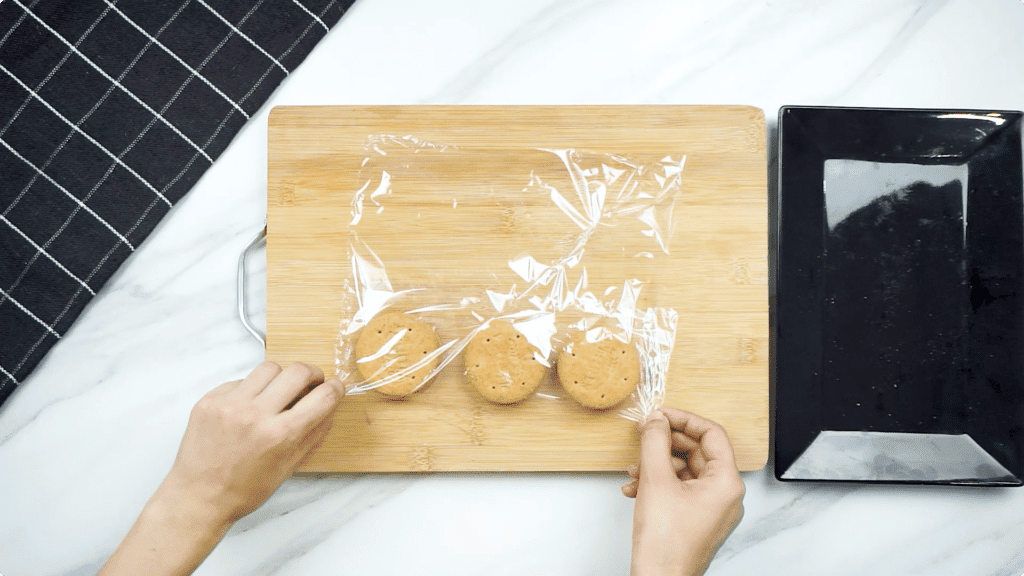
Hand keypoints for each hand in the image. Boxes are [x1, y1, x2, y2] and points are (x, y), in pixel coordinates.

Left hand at [162, 361, 344, 523]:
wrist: (198, 497)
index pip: (323, 396)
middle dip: (312, 374)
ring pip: (269, 368)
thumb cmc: (243, 490)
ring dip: (280, 378)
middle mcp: (256, 415)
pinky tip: (247, 408)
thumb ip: (313, 434)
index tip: (334, 387)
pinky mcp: (210, 400)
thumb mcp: (288, 467)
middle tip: (310, 383)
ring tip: (277, 393)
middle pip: (298, 371)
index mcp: (280, 435)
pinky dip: (250, 390)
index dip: (336, 388)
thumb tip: (329, 408)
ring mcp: (230, 405)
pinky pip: (240, 381)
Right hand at [623, 408, 744, 575]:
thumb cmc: (665, 544)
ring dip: (657, 464)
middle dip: (666, 443)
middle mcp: (725, 495)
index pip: (712, 434)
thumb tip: (656, 420)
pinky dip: (658, 483)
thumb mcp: (656, 480)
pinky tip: (635, 489)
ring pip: (685, 470)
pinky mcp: (696, 519)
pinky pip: (680, 489)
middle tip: (644, 435)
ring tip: (634, 471)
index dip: (684, 419)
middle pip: (697, 451)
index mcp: (726, 483)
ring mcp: (711, 509)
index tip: (660, 415)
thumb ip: (655, 442)